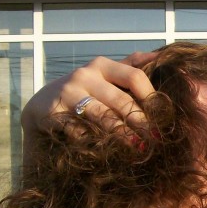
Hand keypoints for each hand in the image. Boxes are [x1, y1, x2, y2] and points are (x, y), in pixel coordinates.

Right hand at [21, 52, 157, 153]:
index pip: (134, 77)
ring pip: (101, 116)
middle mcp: (85, 76)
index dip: (151, 97)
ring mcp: (68, 94)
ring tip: (138, 147)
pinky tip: (109, 151)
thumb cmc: (85, 89)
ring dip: (122, 134)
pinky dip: (95, 142)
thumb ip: (131, 65)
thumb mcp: (105, 73)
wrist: (44, 102)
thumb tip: (160, 55)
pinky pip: (79, 131)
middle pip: (120, 99)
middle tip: (154, 138)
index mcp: (102, 65)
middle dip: (140, 121)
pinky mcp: (54, 113)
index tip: (162, 117)